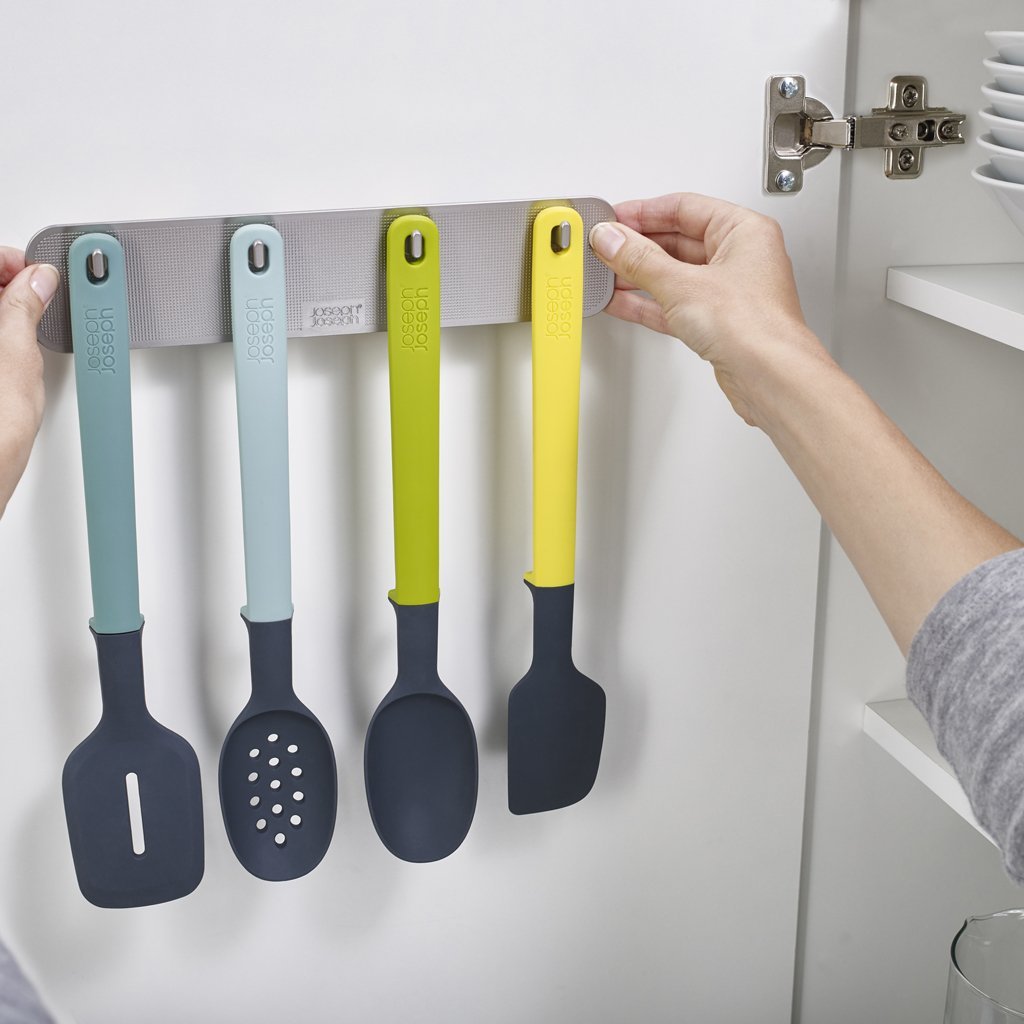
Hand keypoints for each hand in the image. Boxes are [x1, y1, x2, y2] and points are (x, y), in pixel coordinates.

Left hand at [0, 249, 57, 516]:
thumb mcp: (17, 356)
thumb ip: (25, 307)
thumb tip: (37, 280)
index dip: (8, 262)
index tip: (34, 271)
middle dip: (8, 284)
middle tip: (36, 290)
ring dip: (7, 310)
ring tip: (31, 317)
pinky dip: (5, 335)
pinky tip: (16, 344)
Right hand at [588, 192, 832, 426]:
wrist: (770, 376)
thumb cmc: (754, 326)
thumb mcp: (682, 284)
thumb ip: (640, 259)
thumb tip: (613, 239)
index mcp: (744, 230)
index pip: (684, 207)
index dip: (644, 212)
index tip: (615, 219)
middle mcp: (740, 257)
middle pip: (677, 240)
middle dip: (637, 246)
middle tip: (606, 247)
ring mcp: (728, 292)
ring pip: (674, 274)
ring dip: (638, 275)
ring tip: (607, 273)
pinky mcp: (716, 322)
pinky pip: (674, 303)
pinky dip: (648, 302)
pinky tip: (623, 300)